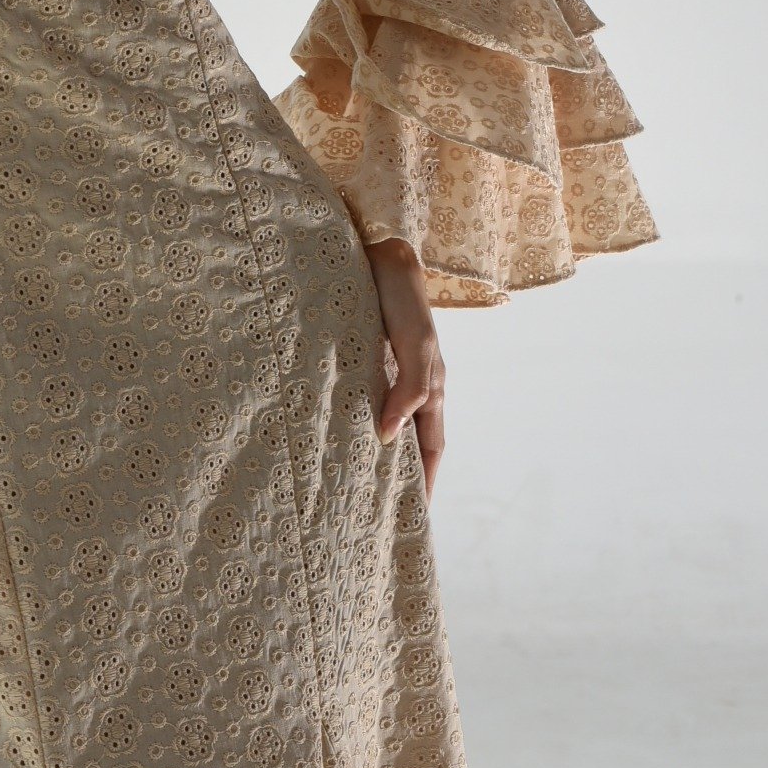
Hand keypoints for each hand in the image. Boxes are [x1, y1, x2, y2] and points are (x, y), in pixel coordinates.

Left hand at [366, 237, 445, 494]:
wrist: (376, 248)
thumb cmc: (399, 294)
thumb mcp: (414, 343)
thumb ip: (409, 388)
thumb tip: (387, 438)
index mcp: (432, 384)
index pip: (431, 446)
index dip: (426, 481)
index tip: (415, 519)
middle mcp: (410, 382)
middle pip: (410, 440)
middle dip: (401, 475)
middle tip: (381, 513)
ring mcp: (386, 371)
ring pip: (384, 422)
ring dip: (376, 452)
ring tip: (355, 486)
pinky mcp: (360, 357)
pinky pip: (361, 400)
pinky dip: (354, 423)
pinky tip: (335, 436)